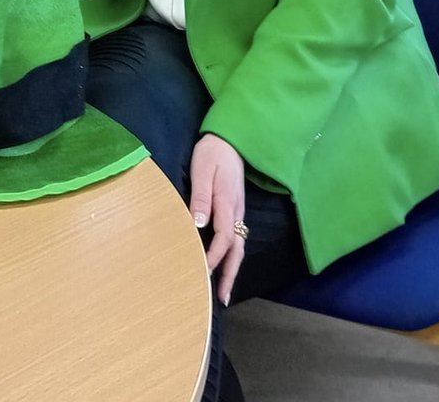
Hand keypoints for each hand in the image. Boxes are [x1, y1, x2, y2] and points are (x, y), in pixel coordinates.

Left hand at [189, 133, 246, 306]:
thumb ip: (201, 196)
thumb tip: (198, 223)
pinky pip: (237, 238)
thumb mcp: (203, 170)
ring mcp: (238, 211)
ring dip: (232, 268)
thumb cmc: (212, 153)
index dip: (214, 257)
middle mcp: (236, 211)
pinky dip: (232, 255)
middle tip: (220, 298)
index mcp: (227, 203)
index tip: (202, 271)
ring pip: (239, 246)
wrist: (230, 140)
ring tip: (223, 289)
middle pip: (237, 250)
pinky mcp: (235, 209)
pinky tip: (225, 262)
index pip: (224, 238)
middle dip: (229, 274)